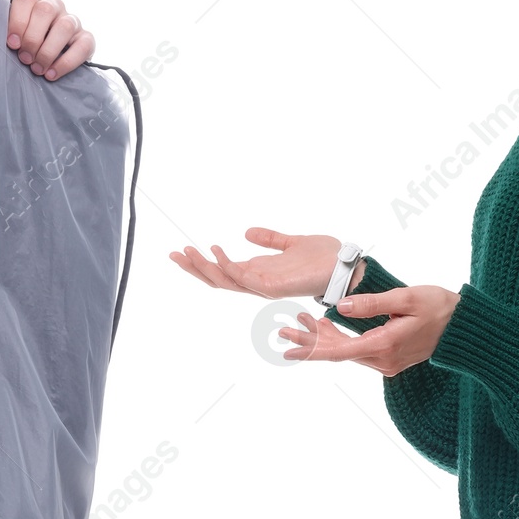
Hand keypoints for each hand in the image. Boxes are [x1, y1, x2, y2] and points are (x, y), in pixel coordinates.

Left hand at [7, 0, 93, 78]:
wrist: (49, 63)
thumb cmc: (25, 46)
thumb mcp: (13, 36)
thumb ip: (6, 32)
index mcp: (34, 0)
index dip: (17, 21)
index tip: (12, 43)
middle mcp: (55, 6)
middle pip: (45, 10)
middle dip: (32, 37)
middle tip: (24, 58)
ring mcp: (72, 21)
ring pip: (65, 26)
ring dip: (48, 50)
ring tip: (37, 69)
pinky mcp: (86, 38)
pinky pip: (83, 46)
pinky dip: (66, 62)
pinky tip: (51, 74)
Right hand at [169, 228, 352, 298]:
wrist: (345, 266)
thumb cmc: (323, 257)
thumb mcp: (290, 242)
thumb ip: (269, 239)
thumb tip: (247, 232)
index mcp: (259, 272)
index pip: (223, 271)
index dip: (201, 263)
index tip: (182, 250)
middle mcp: (257, 282)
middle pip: (217, 279)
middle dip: (194, 268)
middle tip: (173, 254)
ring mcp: (263, 286)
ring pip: (225, 281)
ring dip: (204, 268)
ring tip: (187, 252)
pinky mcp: (273, 286)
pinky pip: (244, 278)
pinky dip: (228, 265)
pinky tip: (217, 251)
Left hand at [278, 285, 461, 375]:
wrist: (464, 328)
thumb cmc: (439, 307)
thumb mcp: (405, 298)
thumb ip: (372, 303)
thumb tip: (339, 305)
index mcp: (384, 346)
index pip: (339, 352)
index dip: (311, 349)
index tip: (287, 348)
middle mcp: (383, 361)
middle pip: (337, 353)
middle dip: (309, 340)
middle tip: (282, 329)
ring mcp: (387, 363)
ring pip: (345, 351)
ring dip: (323, 338)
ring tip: (299, 320)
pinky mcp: (389, 358)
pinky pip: (357, 350)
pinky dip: (339, 339)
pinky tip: (325, 325)